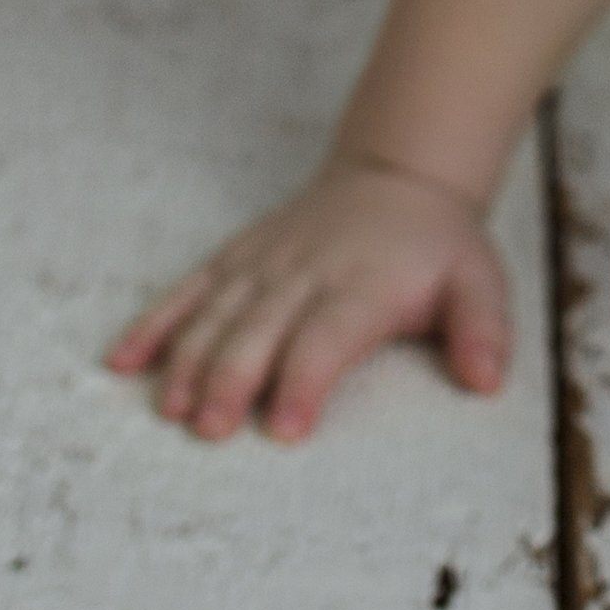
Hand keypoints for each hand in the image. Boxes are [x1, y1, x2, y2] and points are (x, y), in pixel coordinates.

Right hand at [102, 151, 513, 441]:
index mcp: (364, 285)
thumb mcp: (480, 282)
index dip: (303, 381)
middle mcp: (306, 274)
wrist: (398, 179)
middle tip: (208, 430)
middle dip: (232, 380)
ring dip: (189, 361)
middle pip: (260, 330)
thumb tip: (487, 380)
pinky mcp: (235, 260)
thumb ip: (484, 330)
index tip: (284, 427)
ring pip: (216, 314)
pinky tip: (122, 363)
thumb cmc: (439, 249)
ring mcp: (263, 265)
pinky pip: (187, 291)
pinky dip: (153, 325)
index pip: (328, 337)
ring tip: (169, 409)